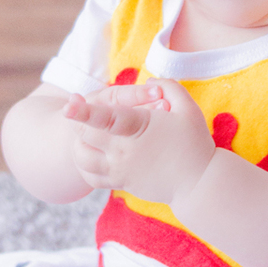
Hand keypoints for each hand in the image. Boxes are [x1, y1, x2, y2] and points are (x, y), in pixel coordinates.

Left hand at [64, 80, 214, 205]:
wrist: (200, 183)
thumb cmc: (195, 143)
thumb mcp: (187, 107)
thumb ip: (168, 87)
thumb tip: (149, 82)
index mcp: (138, 128)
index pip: (106, 119)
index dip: (84, 111)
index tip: (68, 104)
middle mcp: (124, 151)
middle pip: (85, 135)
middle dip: (78, 120)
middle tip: (79, 108)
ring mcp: (120, 169)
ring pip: (83, 158)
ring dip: (79, 143)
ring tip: (86, 131)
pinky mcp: (120, 183)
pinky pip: (91, 177)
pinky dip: (85, 165)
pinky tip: (92, 153)